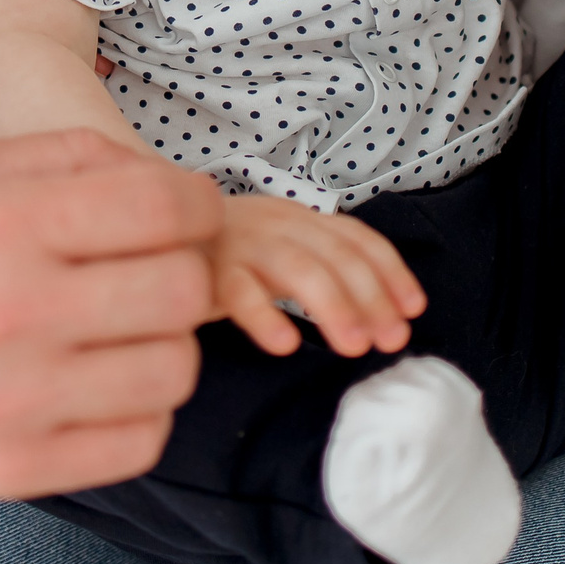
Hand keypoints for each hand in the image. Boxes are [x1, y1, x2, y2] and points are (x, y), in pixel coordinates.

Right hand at [0, 132, 222, 499]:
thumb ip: (62, 156)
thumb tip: (164, 173)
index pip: (161, 208)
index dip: (198, 205)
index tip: (189, 213)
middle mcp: (7, 311)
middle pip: (181, 291)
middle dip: (185, 271)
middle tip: (154, 269)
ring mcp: (12, 401)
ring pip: (175, 371)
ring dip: (164, 344)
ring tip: (121, 329)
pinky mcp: (14, 469)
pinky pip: (141, 441)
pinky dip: (139, 410)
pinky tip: (99, 383)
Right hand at [209, 195, 425, 357]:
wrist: (150, 232)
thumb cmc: (223, 255)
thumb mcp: (276, 249)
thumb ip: (318, 268)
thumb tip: (380, 317)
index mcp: (298, 217)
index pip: (356, 237)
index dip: (391, 271)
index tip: (414, 310)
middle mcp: (276, 224)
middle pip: (335, 254)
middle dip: (370, 296)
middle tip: (391, 339)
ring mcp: (242, 244)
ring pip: (297, 268)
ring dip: (333, 306)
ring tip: (353, 346)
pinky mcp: (207, 270)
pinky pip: (239, 292)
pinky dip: (264, 317)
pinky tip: (284, 345)